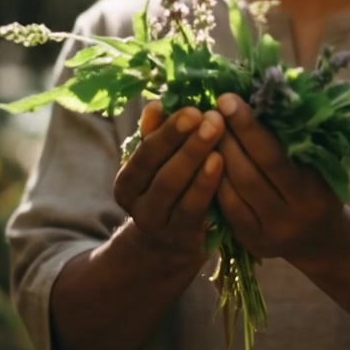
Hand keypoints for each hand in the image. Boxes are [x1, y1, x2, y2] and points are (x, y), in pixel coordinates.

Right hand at [113, 101, 224, 266]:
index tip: (193, 110)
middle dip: (187, 143)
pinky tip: (221, 161)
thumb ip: (156, 136)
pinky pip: (194, 207)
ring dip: (197, 159)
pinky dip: (207, 183)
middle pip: (162, 172)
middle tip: (212, 118)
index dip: (168, 132)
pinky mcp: (183, 236)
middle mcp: (138, 206)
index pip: (145, 154)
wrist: (170, 245)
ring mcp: (160, 224)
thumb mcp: (158, 165)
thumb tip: (155, 105)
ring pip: (176, 189)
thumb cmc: (169, 190)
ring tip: (218, 135)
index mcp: (127, 183)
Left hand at [215, 94, 342, 260]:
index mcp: (312, 193)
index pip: (273, 157)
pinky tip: (204, 158)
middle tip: (209, 110)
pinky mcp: (250, 240)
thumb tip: (270, 96)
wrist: (322, 238)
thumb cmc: (321, 188)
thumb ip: (302, 138)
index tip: (227, 99)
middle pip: (248, 174)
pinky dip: (213, 180)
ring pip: (233, 190)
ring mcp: (268, 232)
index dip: (247, 127)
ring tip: (202, 129)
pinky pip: (225, 208)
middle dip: (226, 138)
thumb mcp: (324, 165)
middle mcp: (290, 216)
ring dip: (214, 156)